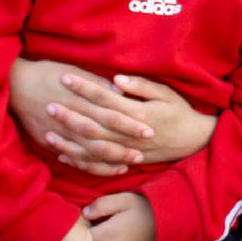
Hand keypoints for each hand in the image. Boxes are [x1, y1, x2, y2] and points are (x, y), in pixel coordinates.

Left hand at [9, 60, 213, 173]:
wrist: (194, 140)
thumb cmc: (180, 111)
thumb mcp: (167, 94)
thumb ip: (141, 86)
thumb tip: (116, 79)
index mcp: (137, 112)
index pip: (104, 98)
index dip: (84, 88)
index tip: (65, 78)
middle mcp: (128, 132)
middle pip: (93, 122)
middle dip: (70, 113)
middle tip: (48, 104)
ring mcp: (125, 149)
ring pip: (91, 146)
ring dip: (69, 139)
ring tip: (48, 131)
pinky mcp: (125, 159)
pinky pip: (98, 163)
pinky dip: (79, 159)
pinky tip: (62, 153)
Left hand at [86, 192, 155, 240]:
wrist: (169, 221)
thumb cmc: (145, 208)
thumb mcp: (124, 199)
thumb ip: (102, 204)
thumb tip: (84, 213)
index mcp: (108, 233)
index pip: (83, 238)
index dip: (82, 230)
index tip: (86, 223)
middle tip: (92, 231)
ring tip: (101, 239)